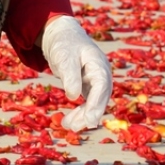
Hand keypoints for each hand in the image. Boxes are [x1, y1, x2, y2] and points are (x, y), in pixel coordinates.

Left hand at [40, 15, 112, 130]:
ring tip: (67, 125)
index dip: (96, 104)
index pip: (102, 86)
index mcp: (99, 64)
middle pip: (101, 98)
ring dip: (83, 116)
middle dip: (89, 114)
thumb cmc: (64, 44)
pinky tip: (69, 121)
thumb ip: (70, 76)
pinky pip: (88, 103)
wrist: (63, 36)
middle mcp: (102, 74)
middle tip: (75, 127)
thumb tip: (73, 96)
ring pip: (95, 103)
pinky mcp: (89, 87)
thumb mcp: (64, 57)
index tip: (89, 120)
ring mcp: (97, 81)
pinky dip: (80, 112)